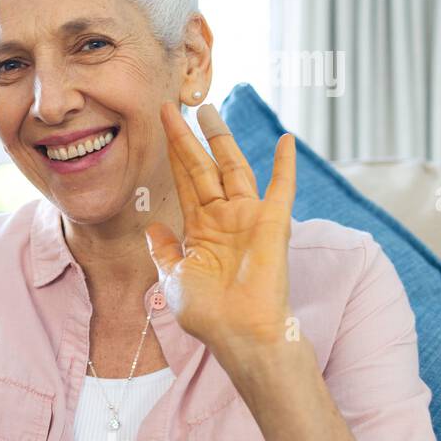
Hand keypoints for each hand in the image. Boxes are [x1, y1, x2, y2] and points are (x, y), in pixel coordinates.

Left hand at [145, 102, 296, 354]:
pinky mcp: (273, 224)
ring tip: (208, 110)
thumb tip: (153, 227)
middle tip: (172, 106)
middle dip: (187, 137)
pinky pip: (281, 188)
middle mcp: (224, 218)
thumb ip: (164, 251)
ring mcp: (248, 218)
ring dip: (222, 139)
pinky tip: (287, 140)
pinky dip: (286, 165)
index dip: (172, 153)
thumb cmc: (208, 314)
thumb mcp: (173, 279)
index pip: (184, 181)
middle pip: (203, 167)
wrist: (238, 334)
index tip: (162, 126)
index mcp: (200, 229)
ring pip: (233, 168)